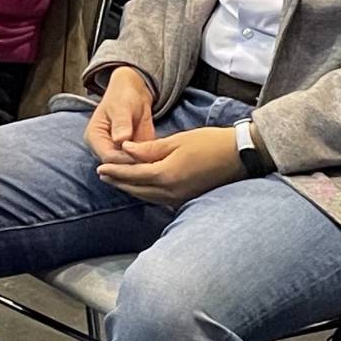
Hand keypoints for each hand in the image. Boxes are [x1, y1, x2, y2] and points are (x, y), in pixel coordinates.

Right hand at [84, 68, 157, 164]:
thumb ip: (121, 123)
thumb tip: (120, 139)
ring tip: (159, 161)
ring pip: (130, 169)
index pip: (108, 157)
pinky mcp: (130, 155)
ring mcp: (117, 153)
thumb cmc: (123, 96)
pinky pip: (139, 164)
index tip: (142, 155)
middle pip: (118, 167)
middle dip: (136, 165)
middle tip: (155, 160)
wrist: (134, 93)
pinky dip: (150, 163)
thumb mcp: (122, 106)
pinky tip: (161, 160)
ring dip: (144, 167)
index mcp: (95, 138)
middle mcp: (103, 149)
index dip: (125, 159)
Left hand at [96, 122, 244, 209]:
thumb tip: (125, 150)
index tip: (100, 168)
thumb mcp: (177, 141)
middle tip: (103, 175)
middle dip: (119, 182)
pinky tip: (141, 187)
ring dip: (130, 189)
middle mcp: (171, 191)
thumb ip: (149, 149)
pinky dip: (146, 193)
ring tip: (117, 182)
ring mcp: (180, 198)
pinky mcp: (187, 199)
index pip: (132, 175)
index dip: (115, 172)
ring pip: (147, 196)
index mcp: (166, 175)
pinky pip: (160, 199)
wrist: (240, 156)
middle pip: (137, 189)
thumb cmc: (209, 143)